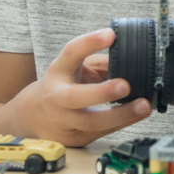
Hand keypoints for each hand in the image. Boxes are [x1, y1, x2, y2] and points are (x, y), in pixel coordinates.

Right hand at [9, 29, 150, 145]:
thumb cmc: (62, 85)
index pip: (70, 53)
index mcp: (58, 71)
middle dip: (101, 92)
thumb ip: (101, 64)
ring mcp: (63, 121)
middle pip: (75, 97)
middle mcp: (56, 97)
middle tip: (125, 85)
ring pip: (91, 122)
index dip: (89, 43)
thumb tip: (133, 61)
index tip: (110, 34)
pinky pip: (100, 132)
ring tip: (143, 105)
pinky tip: (138, 115)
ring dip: (121, 115)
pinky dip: (122, 123)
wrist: (30, 116)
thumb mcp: (74, 68)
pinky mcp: (73, 138)